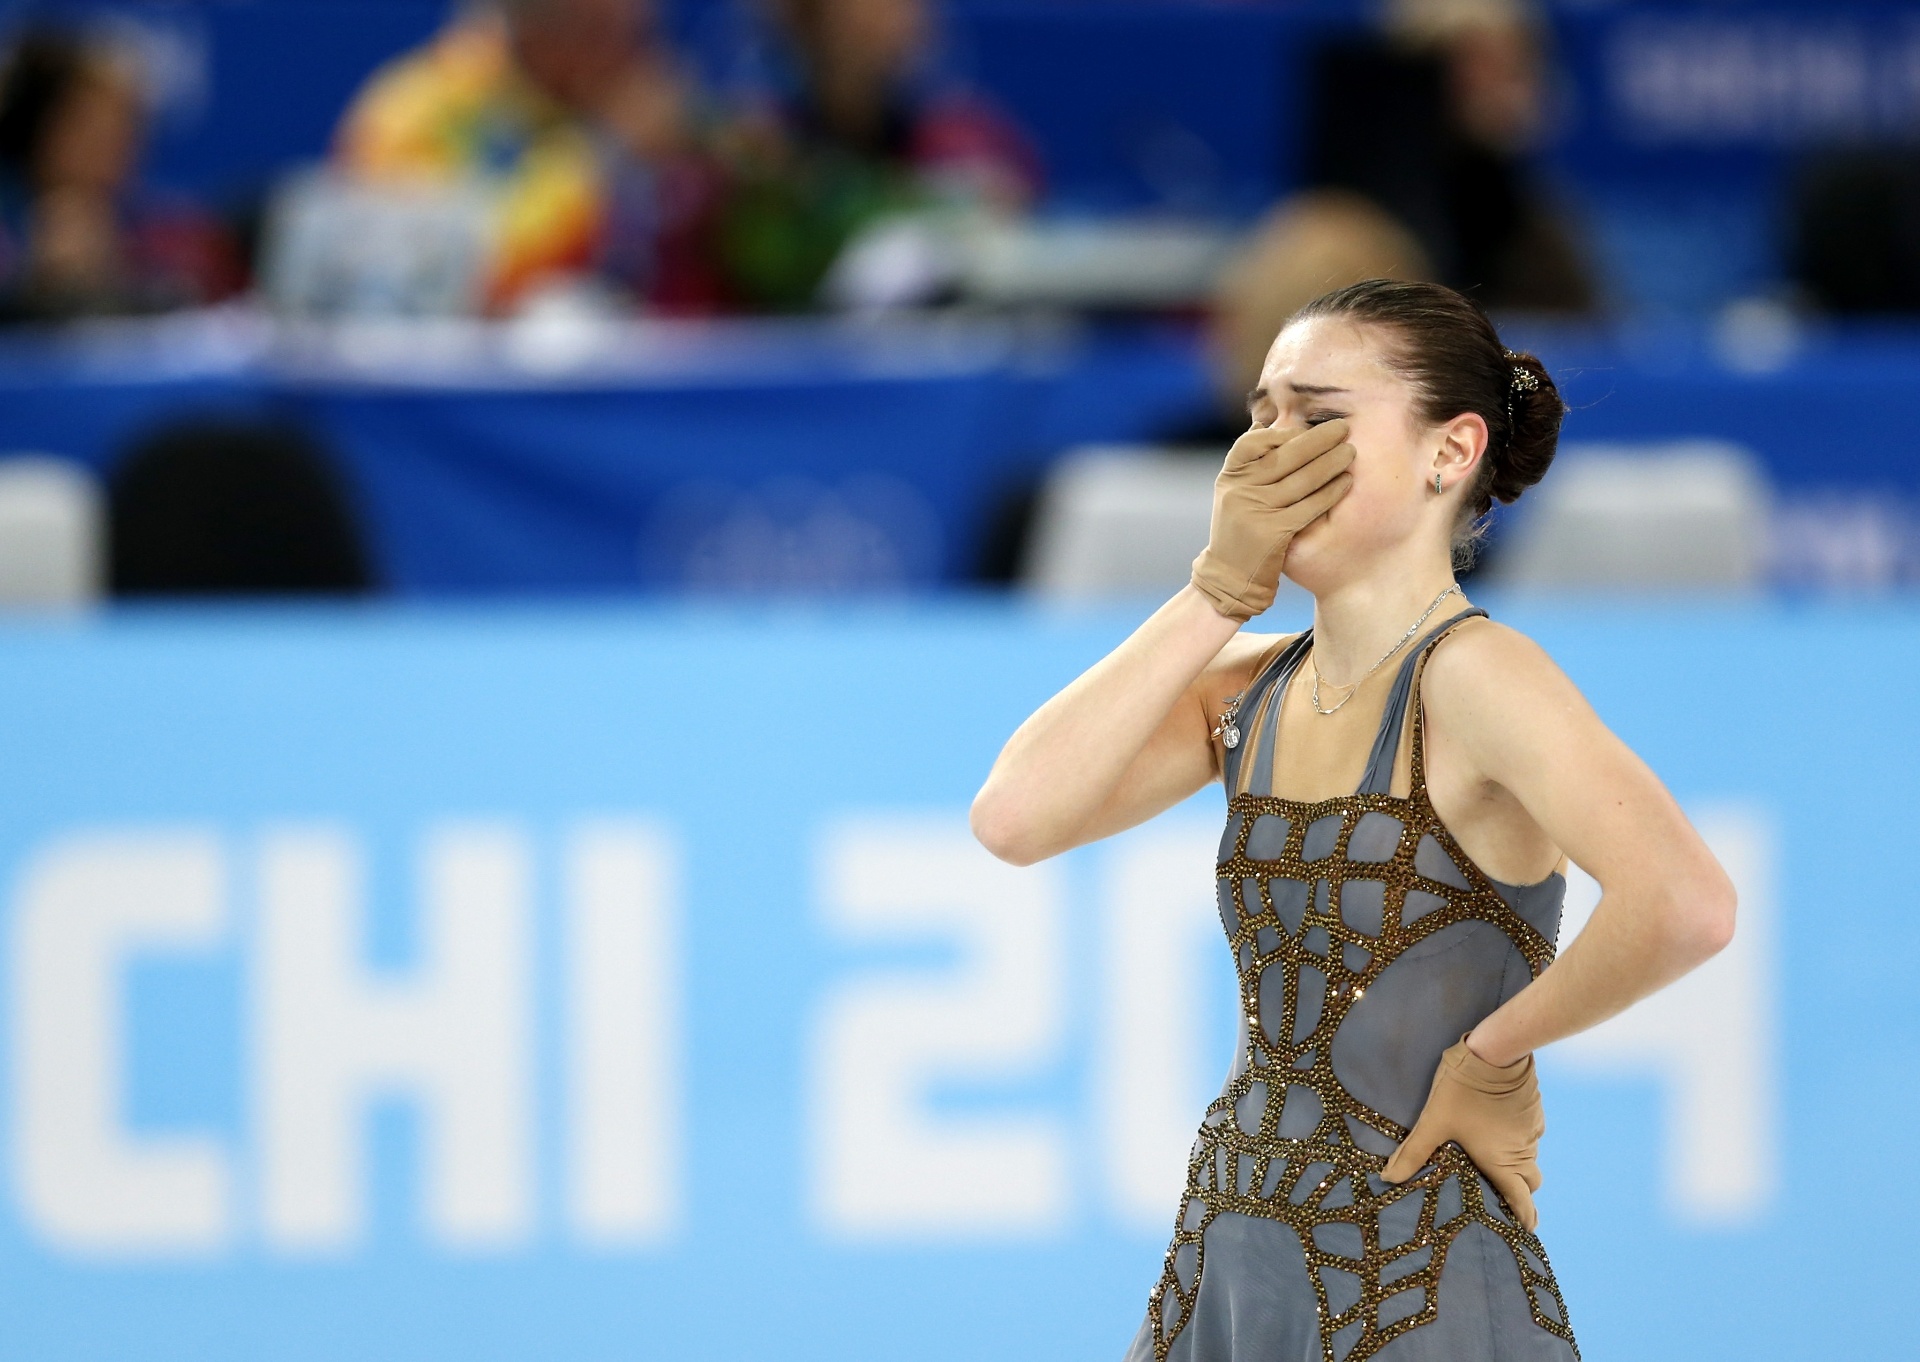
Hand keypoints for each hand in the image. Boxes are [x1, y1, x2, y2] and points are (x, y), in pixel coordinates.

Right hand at [1189, 420, 1353, 620]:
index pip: (1253, 442)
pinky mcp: (1273, 533)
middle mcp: (1239, 491)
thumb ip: (1253, 460)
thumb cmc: (1240, 525)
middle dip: (1318, 439)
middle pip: (1285, 457)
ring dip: (1331, 463)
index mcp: (1229, 476)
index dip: (1283, 432)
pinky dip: (1330, 492)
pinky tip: (1345, 483)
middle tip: (1343, 428)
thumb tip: (1274, 419)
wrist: (1230, 574)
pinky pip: (1309, 506)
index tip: (1306, 428)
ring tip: (1349, 452)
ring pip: (1302, 480)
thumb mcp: (1235, 491)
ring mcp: (1255, 512)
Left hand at [1381, 1035, 1544, 1230]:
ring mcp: (1531, 1131)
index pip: (1521, 1200)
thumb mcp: (1432, 1122)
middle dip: (1521, 1194)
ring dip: (1519, 1166)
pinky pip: (1530, 1136)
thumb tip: (1388, 1178)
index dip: (1524, 1218)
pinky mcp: (1534, 1111)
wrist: (1494, 1052)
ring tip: (1498, 1165)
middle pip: (1530, 1183)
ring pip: (1530, 1158)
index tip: (1525, 1231)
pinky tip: (1500, 1132)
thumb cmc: (1462, 1090)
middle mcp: (1522, 1151)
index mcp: (1502, 1161)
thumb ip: (1412, 1152)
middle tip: (1505, 1199)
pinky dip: (1519, 1142)